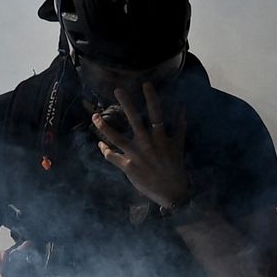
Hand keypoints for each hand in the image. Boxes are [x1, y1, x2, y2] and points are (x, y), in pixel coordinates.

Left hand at [90, 75, 193, 214]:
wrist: (172, 193)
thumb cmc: (176, 167)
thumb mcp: (179, 145)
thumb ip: (180, 125)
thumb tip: (182, 106)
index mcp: (160, 137)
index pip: (156, 113)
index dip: (151, 98)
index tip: (146, 84)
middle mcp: (147, 144)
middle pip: (135, 120)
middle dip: (126, 104)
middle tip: (117, 90)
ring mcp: (136, 156)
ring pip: (117, 138)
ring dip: (104, 127)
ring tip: (94, 116)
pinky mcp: (128, 167)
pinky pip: (112, 156)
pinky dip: (105, 150)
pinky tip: (100, 144)